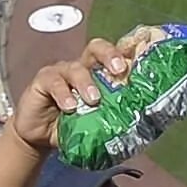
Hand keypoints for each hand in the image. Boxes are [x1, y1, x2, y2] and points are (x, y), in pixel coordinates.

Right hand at [4, 28, 163, 151]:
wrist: (40, 138)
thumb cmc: (72, 126)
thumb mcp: (98, 124)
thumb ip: (116, 121)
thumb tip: (146, 129)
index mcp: (100, 75)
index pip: (116, 56)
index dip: (130, 51)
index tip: (144, 52)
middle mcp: (82, 68)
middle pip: (97, 48)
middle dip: (110, 55)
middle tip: (119, 69)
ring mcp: (62, 72)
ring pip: (76, 67)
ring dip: (87, 82)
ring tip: (94, 99)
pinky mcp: (44, 81)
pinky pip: (54, 81)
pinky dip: (64, 93)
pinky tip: (70, 106)